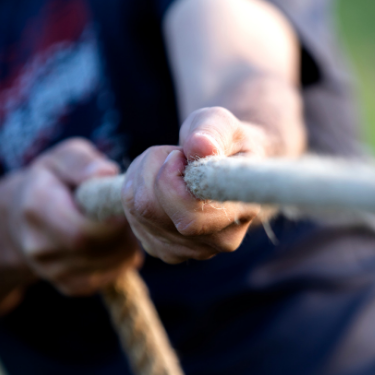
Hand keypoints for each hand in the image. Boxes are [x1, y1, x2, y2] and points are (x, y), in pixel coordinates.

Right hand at [9, 138, 141, 295]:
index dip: (114, 222)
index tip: (126, 206)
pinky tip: (115, 243)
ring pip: (108, 266)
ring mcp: (52, 271)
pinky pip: (108, 278)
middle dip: (124, 233)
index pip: (82, 231)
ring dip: (127, 246)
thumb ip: (82, 162)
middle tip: (130, 215)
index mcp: (36, 208)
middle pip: (97, 250)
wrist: (24, 218)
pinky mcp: (69, 285)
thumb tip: (105, 172)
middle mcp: (39, 246)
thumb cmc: (52, 181)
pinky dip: (122, 261)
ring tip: (121, 226)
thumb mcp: (62, 158)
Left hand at [122, 107, 261, 263]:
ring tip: (167, 162)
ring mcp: (190, 251)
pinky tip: (158, 182)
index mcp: (241, 210)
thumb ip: (213, 130)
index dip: (170, 182)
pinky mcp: (166, 250)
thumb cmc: (226, 143)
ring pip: (138, 211)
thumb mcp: (223, 123)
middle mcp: (218, 241)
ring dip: (142, 176)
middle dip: (151, 170)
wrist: (231, 168)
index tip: (178, 155)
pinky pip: (133, 218)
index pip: (190, 216)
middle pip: (152, 210)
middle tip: (172, 153)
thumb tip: (199, 146)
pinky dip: (136, 191)